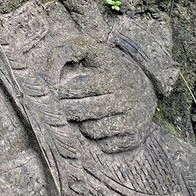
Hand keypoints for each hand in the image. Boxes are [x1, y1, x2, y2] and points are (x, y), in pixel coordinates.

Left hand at [49, 38, 156, 152]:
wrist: (145, 88)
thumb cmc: (107, 69)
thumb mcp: (93, 51)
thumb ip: (70, 50)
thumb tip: (50, 67)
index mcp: (113, 70)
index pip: (79, 84)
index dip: (62, 90)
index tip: (54, 91)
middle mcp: (125, 94)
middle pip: (83, 109)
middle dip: (66, 110)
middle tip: (59, 108)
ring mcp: (132, 116)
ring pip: (92, 129)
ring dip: (80, 126)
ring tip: (79, 116)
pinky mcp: (134, 136)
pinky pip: (105, 145)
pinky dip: (96, 140)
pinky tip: (96, 128)